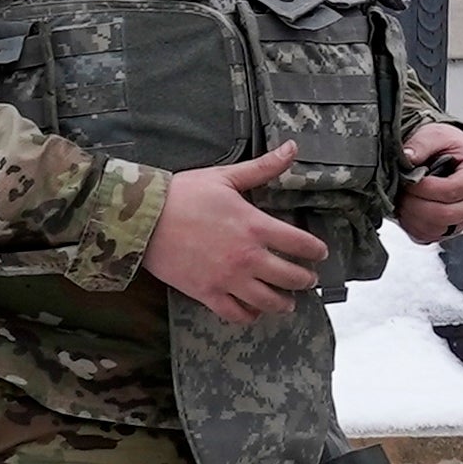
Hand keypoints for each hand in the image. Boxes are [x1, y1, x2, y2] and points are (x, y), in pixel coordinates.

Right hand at [150, 144, 333, 321]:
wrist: (142, 219)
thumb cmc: (183, 194)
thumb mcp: (226, 177)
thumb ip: (263, 167)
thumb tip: (292, 147)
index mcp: (255, 226)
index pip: (301, 244)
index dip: (316, 251)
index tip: (320, 254)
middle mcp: (247, 256)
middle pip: (290, 277)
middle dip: (305, 280)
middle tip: (309, 279)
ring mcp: (227, 278)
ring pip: (268, 301)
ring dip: (284, 303)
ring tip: (289, 302)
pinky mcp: (206, 293)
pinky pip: (236, 314)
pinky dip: (249, 316)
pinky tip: (254, 311)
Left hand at [395, 119, 462, 244]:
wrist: (450, 155)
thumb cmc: (447, 146)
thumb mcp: (436, 135)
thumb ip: (422, 144)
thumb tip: (408, 157)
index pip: (452, 190)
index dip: (425, 188)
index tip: (409, 180)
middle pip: (446, 214)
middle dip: (417, 204)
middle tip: (403, 191)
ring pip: (437, 229)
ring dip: (413, 216)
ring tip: (404, 199)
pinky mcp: (451, 228)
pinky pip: (430, 236)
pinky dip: (413, 226)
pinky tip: (408, 210)